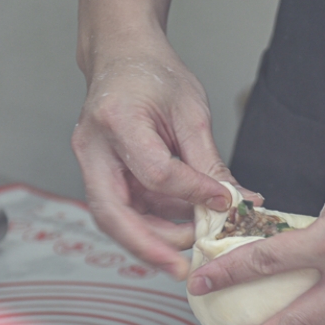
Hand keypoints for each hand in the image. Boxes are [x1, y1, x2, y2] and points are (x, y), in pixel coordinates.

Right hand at [72, 36, 252, 277]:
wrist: (122, 58)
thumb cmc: (154, 76)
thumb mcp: (191, 111)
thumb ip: (208, 162)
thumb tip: (235, 202)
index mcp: (116, 120)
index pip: (154, 172)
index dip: (191, 193)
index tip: (225, 204)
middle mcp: (92, 147)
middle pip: (112, 212)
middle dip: (148, 246)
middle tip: (183, 267)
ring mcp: (89, 163)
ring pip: (112, 219)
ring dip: (149, 240)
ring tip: (189, 248)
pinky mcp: (97, 175)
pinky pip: (121, 210)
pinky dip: (149, 224)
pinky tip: (178, 227)